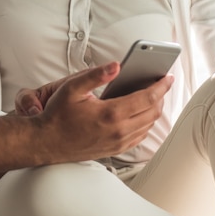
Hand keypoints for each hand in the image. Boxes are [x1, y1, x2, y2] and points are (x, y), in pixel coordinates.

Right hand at [26, 63, 172, 160]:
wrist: (47, 142)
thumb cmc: (57, 115)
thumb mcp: (71, 88)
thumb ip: (95, 75)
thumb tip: (116, 65)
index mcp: (111, 114)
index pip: (147, 98)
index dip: (161, 86)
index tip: (167, 77)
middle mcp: (118, 131)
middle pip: (153, 113)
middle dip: (160, 96)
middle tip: (160, 83)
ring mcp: (118, 143)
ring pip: (148, 126)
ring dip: (154, 110)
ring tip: (152, 96)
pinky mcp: (115, 150)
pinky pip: (139, 136)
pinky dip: (145, 123)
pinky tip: (140, 113)